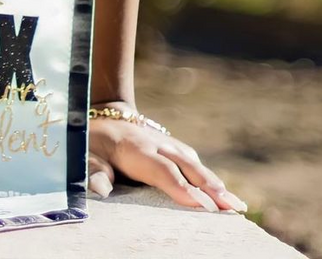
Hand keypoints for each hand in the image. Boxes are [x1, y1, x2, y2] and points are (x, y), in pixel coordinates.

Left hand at [87, 101, 247, 213]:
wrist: (103, 112)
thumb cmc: (92, 140)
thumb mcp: (84, 152)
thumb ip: (93, 170)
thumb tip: (101, 189)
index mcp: (134, 148)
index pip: (161, 170)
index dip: (181, 187)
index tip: (201, 205)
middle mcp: (157, 144)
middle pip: (187, 166)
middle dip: (210, 188)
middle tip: (231, 209)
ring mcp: (168, 144)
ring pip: (195, 165)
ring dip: (216, 184)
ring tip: (237, 206)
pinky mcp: (175, 149)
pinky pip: (195, 164)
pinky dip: (212, 180)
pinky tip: (227, 197)